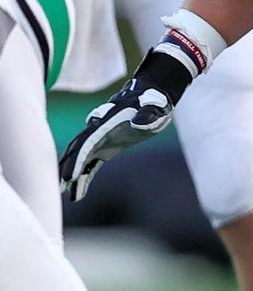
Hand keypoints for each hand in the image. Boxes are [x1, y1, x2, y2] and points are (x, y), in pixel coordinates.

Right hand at [59, 52, 184, 200]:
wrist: (149, 96)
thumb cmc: (152, 102)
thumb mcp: (154, 107)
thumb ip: (146, 114)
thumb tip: (137, 123)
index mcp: (107, 124)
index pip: (88, 143)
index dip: (78, 159)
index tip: (70, 175)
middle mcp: (98, 131)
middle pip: (77, 150)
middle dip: (69, 168)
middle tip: (61, 186)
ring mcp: (100, 139)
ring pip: (81, 158)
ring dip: (73, 174)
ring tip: (66, 194)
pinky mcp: (105, 147)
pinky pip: (91, 163)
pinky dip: (84, 176)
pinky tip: (78, 193)